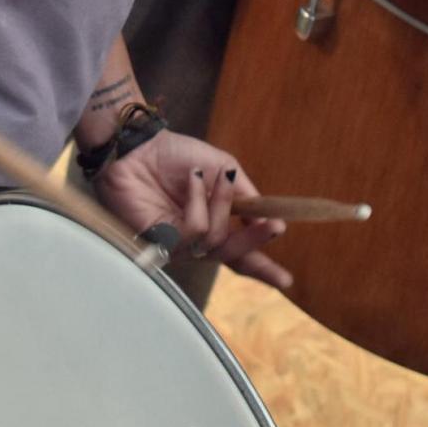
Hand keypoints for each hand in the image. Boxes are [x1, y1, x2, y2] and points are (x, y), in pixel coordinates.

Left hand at [94, 131, 292, 289]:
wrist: (141, 145)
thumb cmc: (177, 156)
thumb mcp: (223, 168)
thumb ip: (245, 195)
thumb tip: (267, 221)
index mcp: (214, 223)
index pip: (240, 254)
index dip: (263, 268)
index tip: (286, 281)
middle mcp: (196, 240)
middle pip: (232, 255)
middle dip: (255, 240)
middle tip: (275, 227)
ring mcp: (178, 242)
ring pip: (215, 240)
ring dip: (221, 205)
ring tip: (210, 177)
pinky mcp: (159, 240)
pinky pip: (193, 230)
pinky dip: (198, 202)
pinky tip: (192, 182)